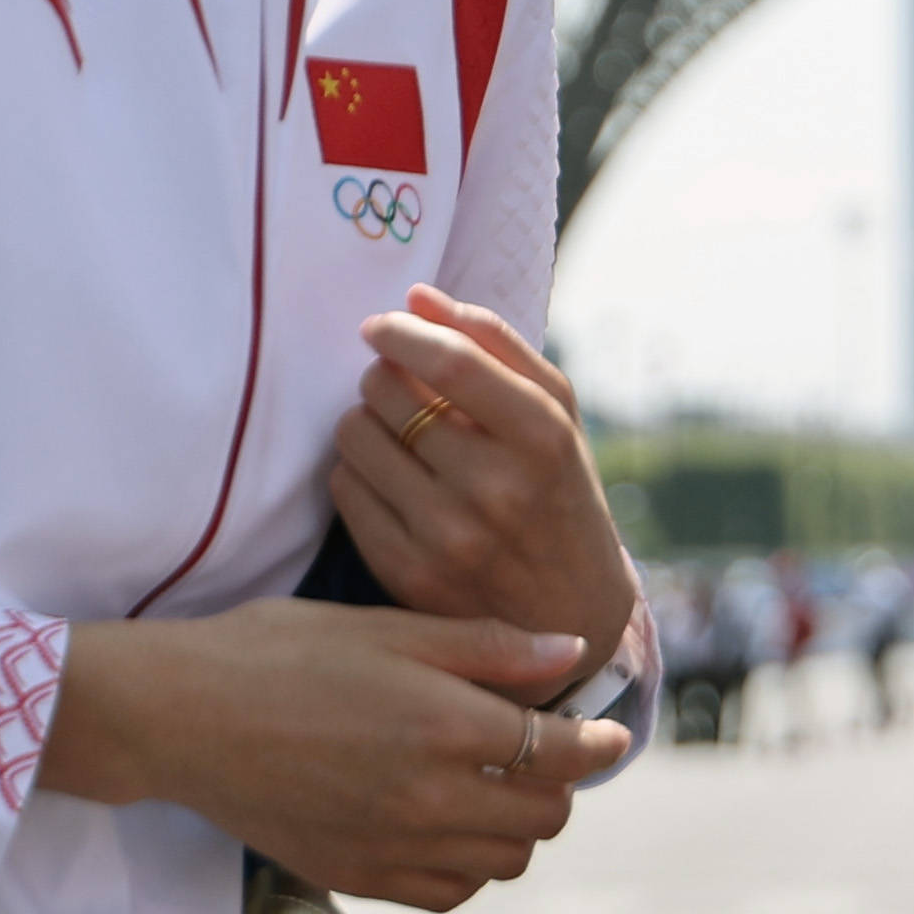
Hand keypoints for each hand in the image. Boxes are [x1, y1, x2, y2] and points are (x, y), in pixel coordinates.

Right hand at [37, 602, 629, 910]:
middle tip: (542, 752)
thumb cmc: (279, 652)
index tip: (606, 733)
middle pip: (544, 819)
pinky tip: (449, 825)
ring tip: (494, 787)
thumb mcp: (387, 628)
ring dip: (517, 829)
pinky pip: (447, 892)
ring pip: (503, 864)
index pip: (562, 755)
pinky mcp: (355, 877)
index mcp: (443, 725)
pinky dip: (468, 866)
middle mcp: (427, 798)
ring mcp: (390, 847)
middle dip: (559, 785)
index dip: (598, 743)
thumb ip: (486, 649)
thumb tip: (571, 655)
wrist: (180, 717)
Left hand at [332, 288, 636, 673]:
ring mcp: (448, 536)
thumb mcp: (557, 414)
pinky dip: (355, 470)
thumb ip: (496, 344)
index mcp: (542, 438)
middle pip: (390, 393)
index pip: (450, 362)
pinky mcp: (407, 574)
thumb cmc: (558, 493)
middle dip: (382, 375)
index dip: (401, 332)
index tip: (380, 325)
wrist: (568, 617)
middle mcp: (496, 488)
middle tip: (397, 387)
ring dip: (363, 420)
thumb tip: (417, 296)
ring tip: (394, 435)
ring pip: (355, 437)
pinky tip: (388, 478)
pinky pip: (345, 490)